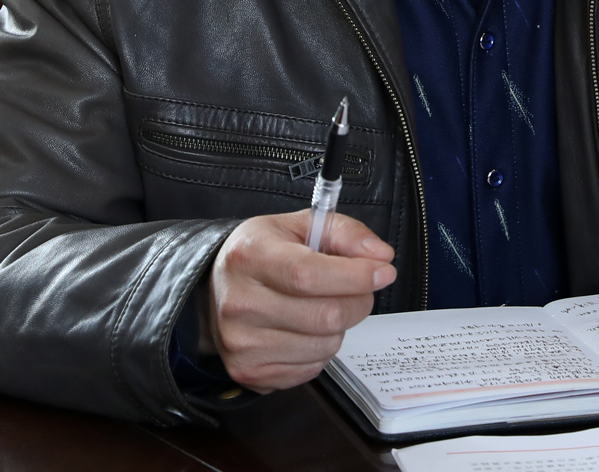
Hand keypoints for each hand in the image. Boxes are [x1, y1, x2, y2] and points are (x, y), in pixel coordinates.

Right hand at [208, 209, 395, 392]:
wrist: (216, 291)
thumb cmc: (264, 254)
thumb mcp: (300, 226)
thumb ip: (345, 232)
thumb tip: (380, 256)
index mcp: (250, 255)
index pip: (309, 274)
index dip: (355, 276)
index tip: (383, 272)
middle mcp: (239, 302)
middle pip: (324, 316)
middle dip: (358, 302)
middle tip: (358, 289)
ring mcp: (241, 343)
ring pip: (324, 346)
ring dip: (338, 328)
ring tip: (320, 307)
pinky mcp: (250, 372)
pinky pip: (311, 369)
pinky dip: (320, 351)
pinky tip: (303, 330)